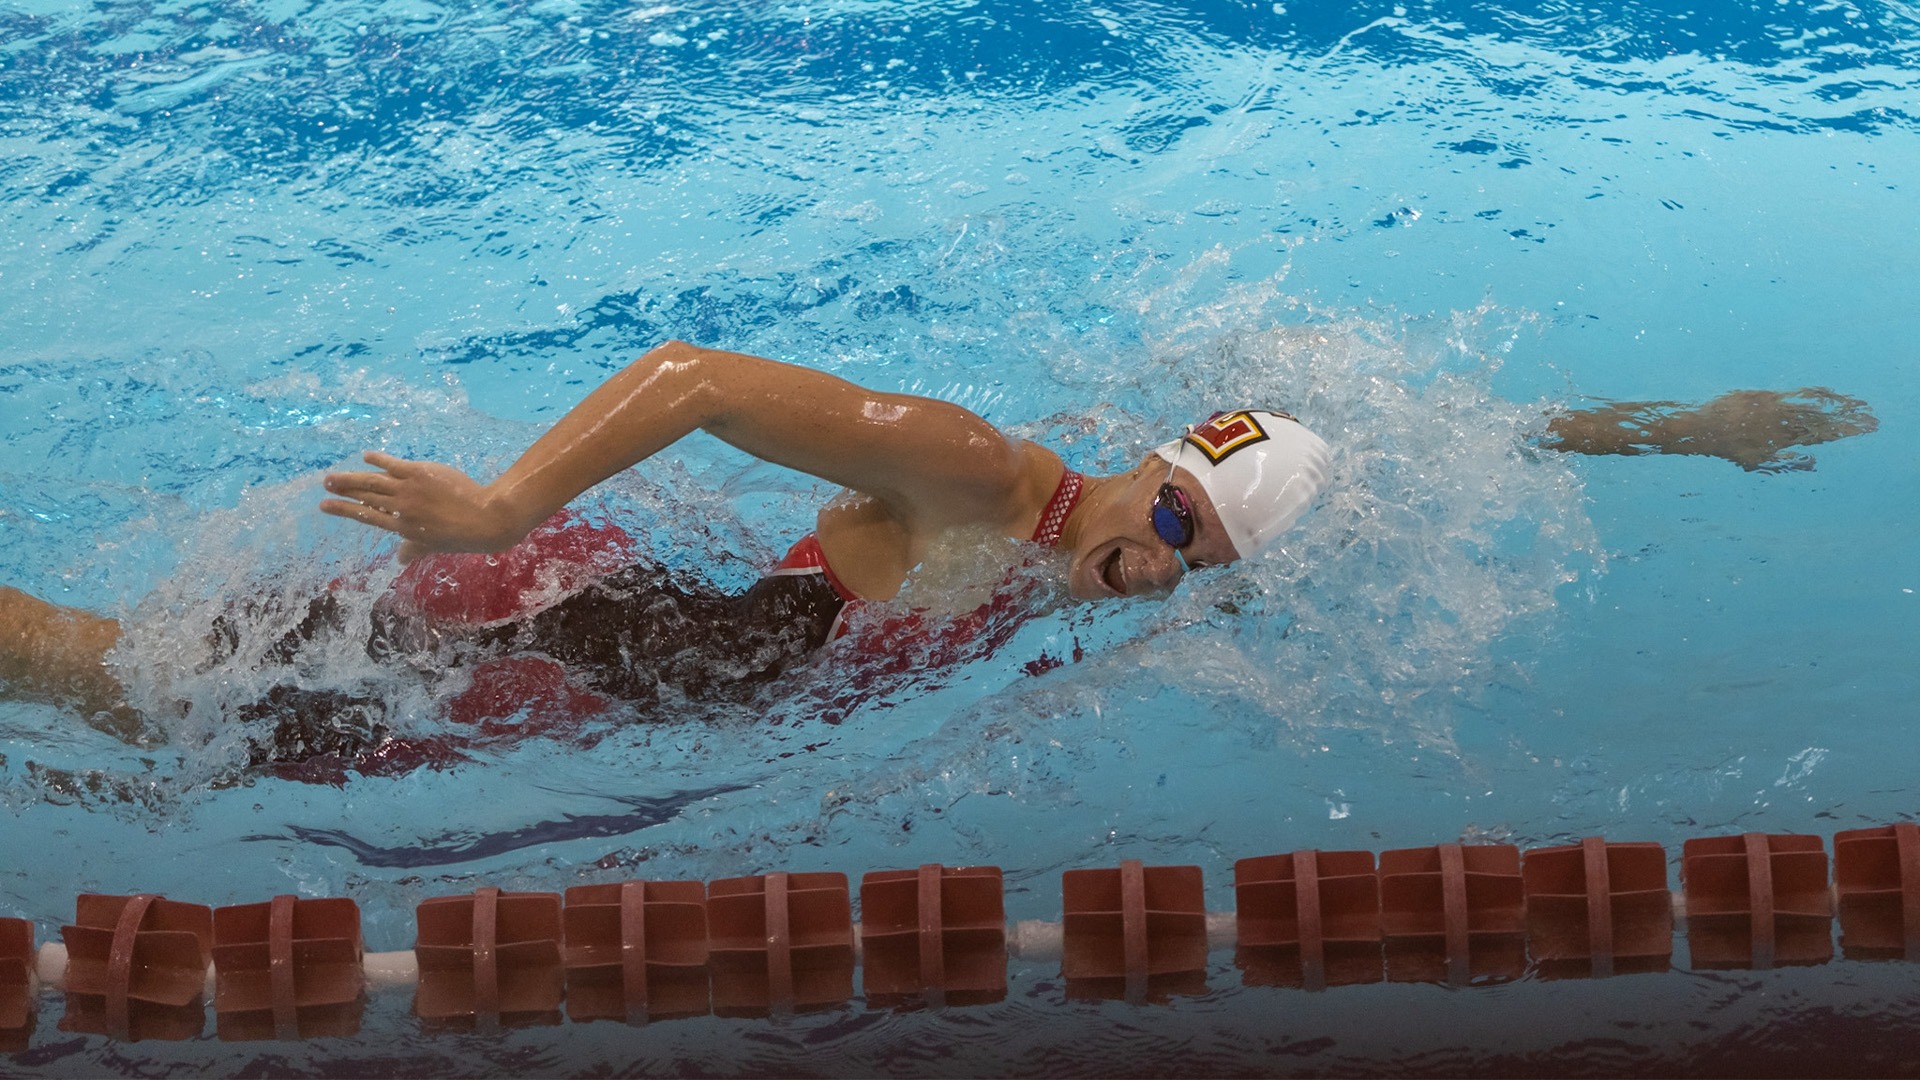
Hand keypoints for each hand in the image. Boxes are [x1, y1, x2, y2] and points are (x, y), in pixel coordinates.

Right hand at [320, 451, 524, 563]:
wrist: (483, 518)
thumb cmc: (461, 534)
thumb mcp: (433, 546)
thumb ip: (413, 549)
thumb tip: (399, 559)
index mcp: (402, 527)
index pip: (367, 516)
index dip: (345, 510)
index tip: (326, 506)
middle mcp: (401, 509)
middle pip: (366, 497)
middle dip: (344, 491)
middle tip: (325, 485)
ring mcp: (409, 490)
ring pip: (374, 482)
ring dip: (352, 478)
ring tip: (334, 475)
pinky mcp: (419, 472)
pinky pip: (394, 464)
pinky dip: (379, 460)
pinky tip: (366, 456)